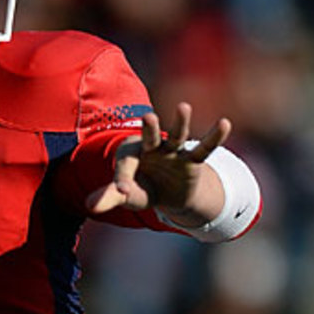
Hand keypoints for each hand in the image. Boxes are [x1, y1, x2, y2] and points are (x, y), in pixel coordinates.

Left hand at [85, 102, 229, 224]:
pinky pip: (204, 148)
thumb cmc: (140, 189)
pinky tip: (225, 124)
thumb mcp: (127, 196)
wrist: (167, 193)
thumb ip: (109, 197)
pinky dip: (214, 137)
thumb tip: (88, 206)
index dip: (123, 179)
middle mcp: (151, 147)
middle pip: (150, 137)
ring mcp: (173, 151)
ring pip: (177, 135)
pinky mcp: (191, 160)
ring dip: (180, 123)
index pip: (126, 164)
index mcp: (130, 154)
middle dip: (149, 129)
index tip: (121, 192)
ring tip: (184, 107)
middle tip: (147, 116)